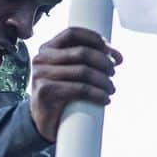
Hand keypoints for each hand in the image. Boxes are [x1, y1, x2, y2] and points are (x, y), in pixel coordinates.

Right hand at [29, 27, 121, 141]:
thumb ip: (83, 60)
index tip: (110, 51)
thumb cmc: (60, 94)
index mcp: (47, 49)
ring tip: (111, 88)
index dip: (94, 38)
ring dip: (103, 80)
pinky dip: (97, 94)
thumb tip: (116, 56)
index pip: (72, 33)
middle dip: (103, 61)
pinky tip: (105, 99)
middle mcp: (41, 59)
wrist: (43, 122)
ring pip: (83, 71)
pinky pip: (79, 89)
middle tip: (113, 72)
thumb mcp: (67, 72)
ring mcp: (40, 75)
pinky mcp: (44, 92)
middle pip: (81, 52)